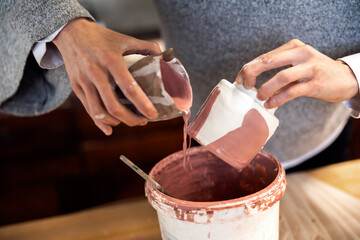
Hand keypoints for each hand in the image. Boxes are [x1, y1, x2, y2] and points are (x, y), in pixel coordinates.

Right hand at [53, 18, 160, 134]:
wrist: (69, 32)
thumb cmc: (100, 36)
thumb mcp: (123, 38)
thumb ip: (144, 46)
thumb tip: (163, 54)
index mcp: (111, 60)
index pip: (129, 87)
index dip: (142, 104)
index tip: (153, 114)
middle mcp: (96, 73)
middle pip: (113, 106)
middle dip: (131, 119)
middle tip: (143, 121)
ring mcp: (84, 81)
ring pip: (99, 111)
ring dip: (117, 122)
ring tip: (130, 122)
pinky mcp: (76, 87)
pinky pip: (88, 109)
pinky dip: (99, 122)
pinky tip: (109, 129)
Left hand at [235, 39, 357, 107]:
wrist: (344, 79)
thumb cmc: (314, 73)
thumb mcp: (296, 66)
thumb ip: (278, 71)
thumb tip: (251, 83)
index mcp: (293, 47)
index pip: (265, 57)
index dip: (248, 68)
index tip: (239, 80)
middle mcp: (301, 53)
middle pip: (269, 61)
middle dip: (252, 73)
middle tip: (245, 86)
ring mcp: (310, 67)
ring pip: (281, 77)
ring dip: (266, 89)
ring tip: (260, 97)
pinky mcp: (316, 83)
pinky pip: (292, 92)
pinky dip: (278, 99)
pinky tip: (270, 104)